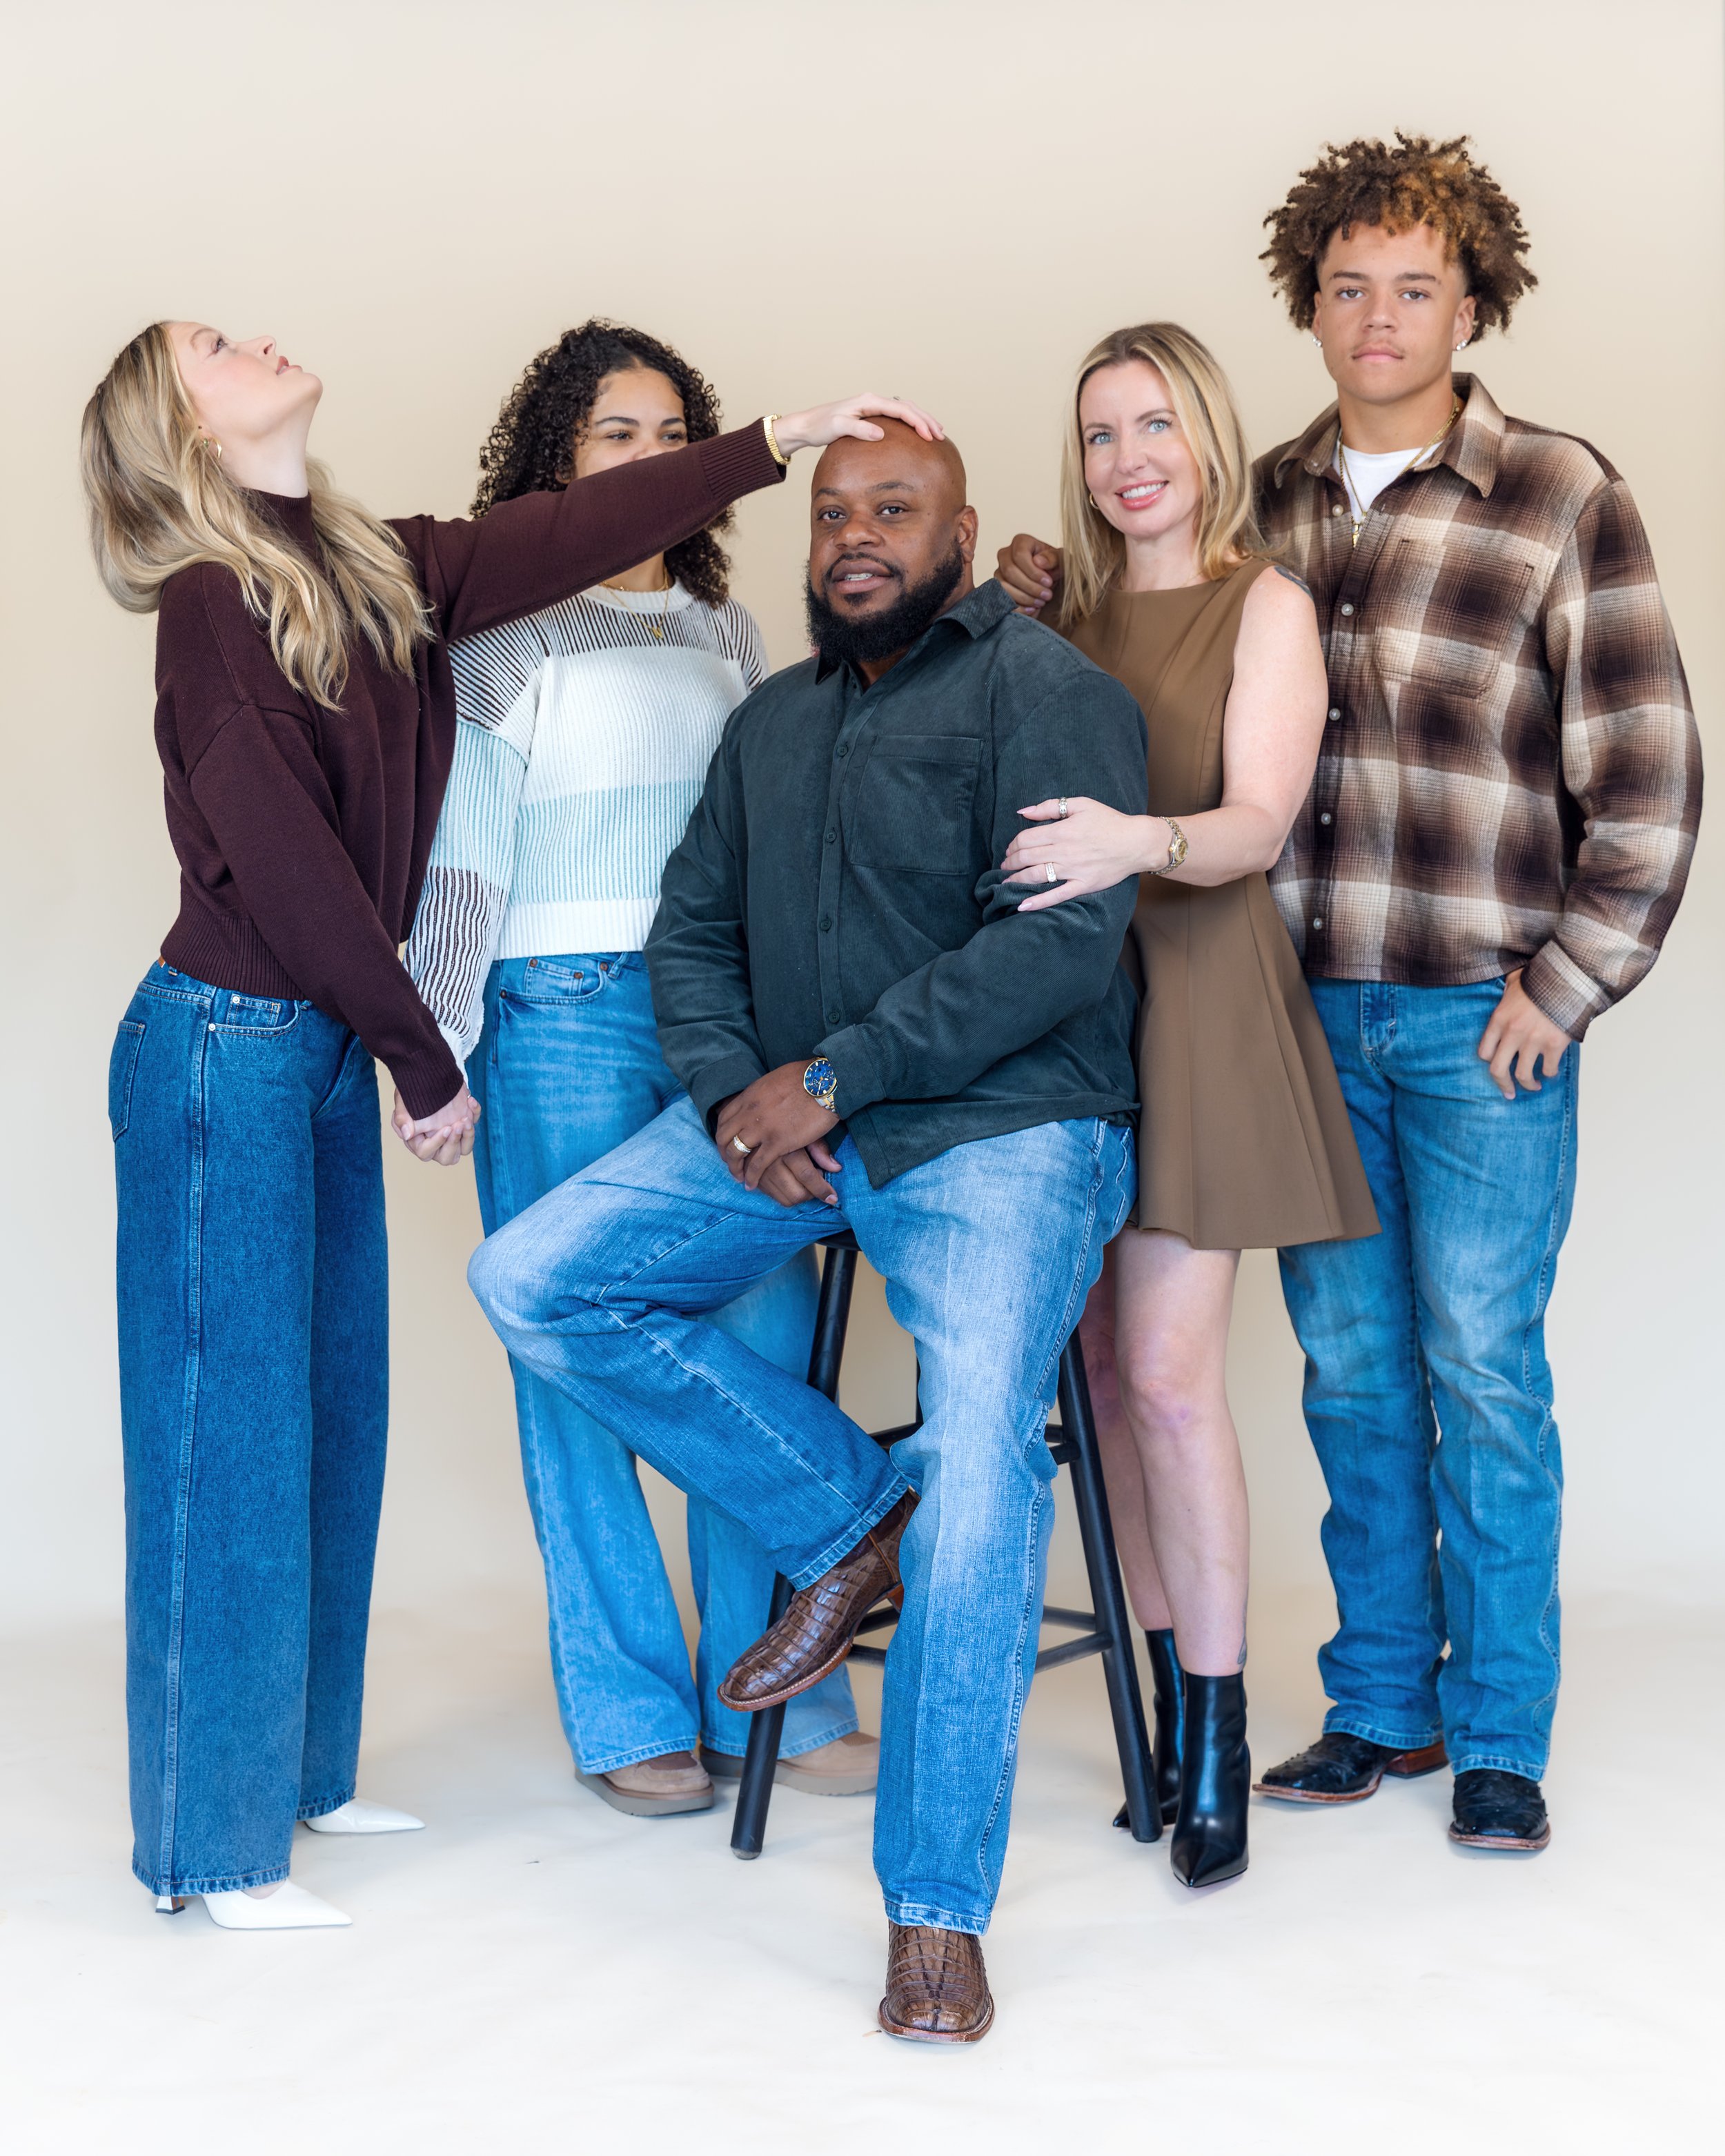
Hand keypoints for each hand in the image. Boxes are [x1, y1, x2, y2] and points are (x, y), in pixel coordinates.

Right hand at [391, 1084, 480, 1165]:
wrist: (425, 1074)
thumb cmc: (410, 1092)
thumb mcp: (402, 1103)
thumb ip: (401, 1119)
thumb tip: (407, 1135)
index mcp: (419, 1141)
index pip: (426, 1152)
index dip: (436, 1143)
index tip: (445, 1129)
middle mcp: (437, 1141)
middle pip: (448, 1158)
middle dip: (454, 1143)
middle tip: (456, 1126)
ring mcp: (452, 1132)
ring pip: (465, 1148)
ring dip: (468, 1136)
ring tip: (466, 1119)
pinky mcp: (463, 1119)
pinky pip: (474, 1123)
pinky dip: (475, 1113)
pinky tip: (470, 1101)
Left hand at [714, 1064, 842, 1206]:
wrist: (823, 1081)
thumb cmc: (806, 1077)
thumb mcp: (775, 1081)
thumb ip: (765, 1094)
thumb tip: (767, 1098)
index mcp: (748, 1096)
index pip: (724, 1118)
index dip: (723, 1133)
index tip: (727, 1142)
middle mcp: (749, 1113)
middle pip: (725, 1137)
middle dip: (724, 1152)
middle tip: (730, 1162)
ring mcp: (761, 1128)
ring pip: (736, 1152)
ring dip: (734, 1168)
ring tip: (738, 1177)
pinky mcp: (777, 1142)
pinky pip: (757, 1165)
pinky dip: (751, 1177)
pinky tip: (751, 1185)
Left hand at [773, 393, 942, 454]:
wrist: (807, 425)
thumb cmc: (820, 426)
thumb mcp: (838, 428)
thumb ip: (859, 430)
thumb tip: (881, 434)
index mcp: (869, 401)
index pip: (901, 409)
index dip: (918, 422)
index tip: (930, 436)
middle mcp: (873, 400)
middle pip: (907, 406)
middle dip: (926, 419)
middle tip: (941, 435)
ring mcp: (872, 407)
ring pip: (904, 409)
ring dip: (921, 419)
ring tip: (936, 432)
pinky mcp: (869, 415)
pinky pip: (896, 415)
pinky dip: (910, 421)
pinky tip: (916, 431)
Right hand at [995, 532, 1061, 615]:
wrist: (1051, 586)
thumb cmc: (1057, 569)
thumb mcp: (1063, 561)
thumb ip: (1055, 558)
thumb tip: (1038, 561)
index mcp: (1021, 542)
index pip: (1020, 555)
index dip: (1033, 571)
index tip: (1048, 582)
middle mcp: (1005, 555)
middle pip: (1010, 571)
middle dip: (1030, 587)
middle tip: (1047, 596)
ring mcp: (999, 573)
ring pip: (1003, 586)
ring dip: (1025, 598)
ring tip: (1041, 602)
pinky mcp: (997, 590)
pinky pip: (1001, 600)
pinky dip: (1018, 607)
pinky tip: (1032, 609)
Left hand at [1002, 796, 1159, 911]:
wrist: (1136, 842)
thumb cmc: (1109, 821)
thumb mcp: (1081, 805)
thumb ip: (1050, 807)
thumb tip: (1023, 812)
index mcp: (1062, 830)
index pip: (1026, 839)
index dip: (1013, 844)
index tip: (1010, 848)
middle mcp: (1064, 851)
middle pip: (1026, 857)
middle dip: (1011, 861)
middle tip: (1005, 864)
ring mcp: (1073, 870)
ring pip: (1036, 876)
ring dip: (1016, 879)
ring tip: (1006, 881)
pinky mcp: (1083, 885)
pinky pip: (1057, 896)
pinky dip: (1038, 902)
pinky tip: (1022, 905)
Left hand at [1477, 971, 1572, 1099]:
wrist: (1568, 978)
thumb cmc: (1541, 979)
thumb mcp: (1514, 982)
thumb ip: (1506, 994)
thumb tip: (1506, 992)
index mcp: (1499, 1019)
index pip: (1484, 1051)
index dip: (1489, 1061)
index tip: (1496, 1064)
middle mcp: (1513, 1033)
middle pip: (1497, 1070)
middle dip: (1502, 1084)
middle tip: (1508, 1092)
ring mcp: (1533, 1041)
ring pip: (1523, 1075)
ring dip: (1528, 1085)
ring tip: (1533, 1086)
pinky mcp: (1554, 1045)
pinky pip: (1548, 1069)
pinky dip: (1549, 1074)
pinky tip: (1550, 1072)